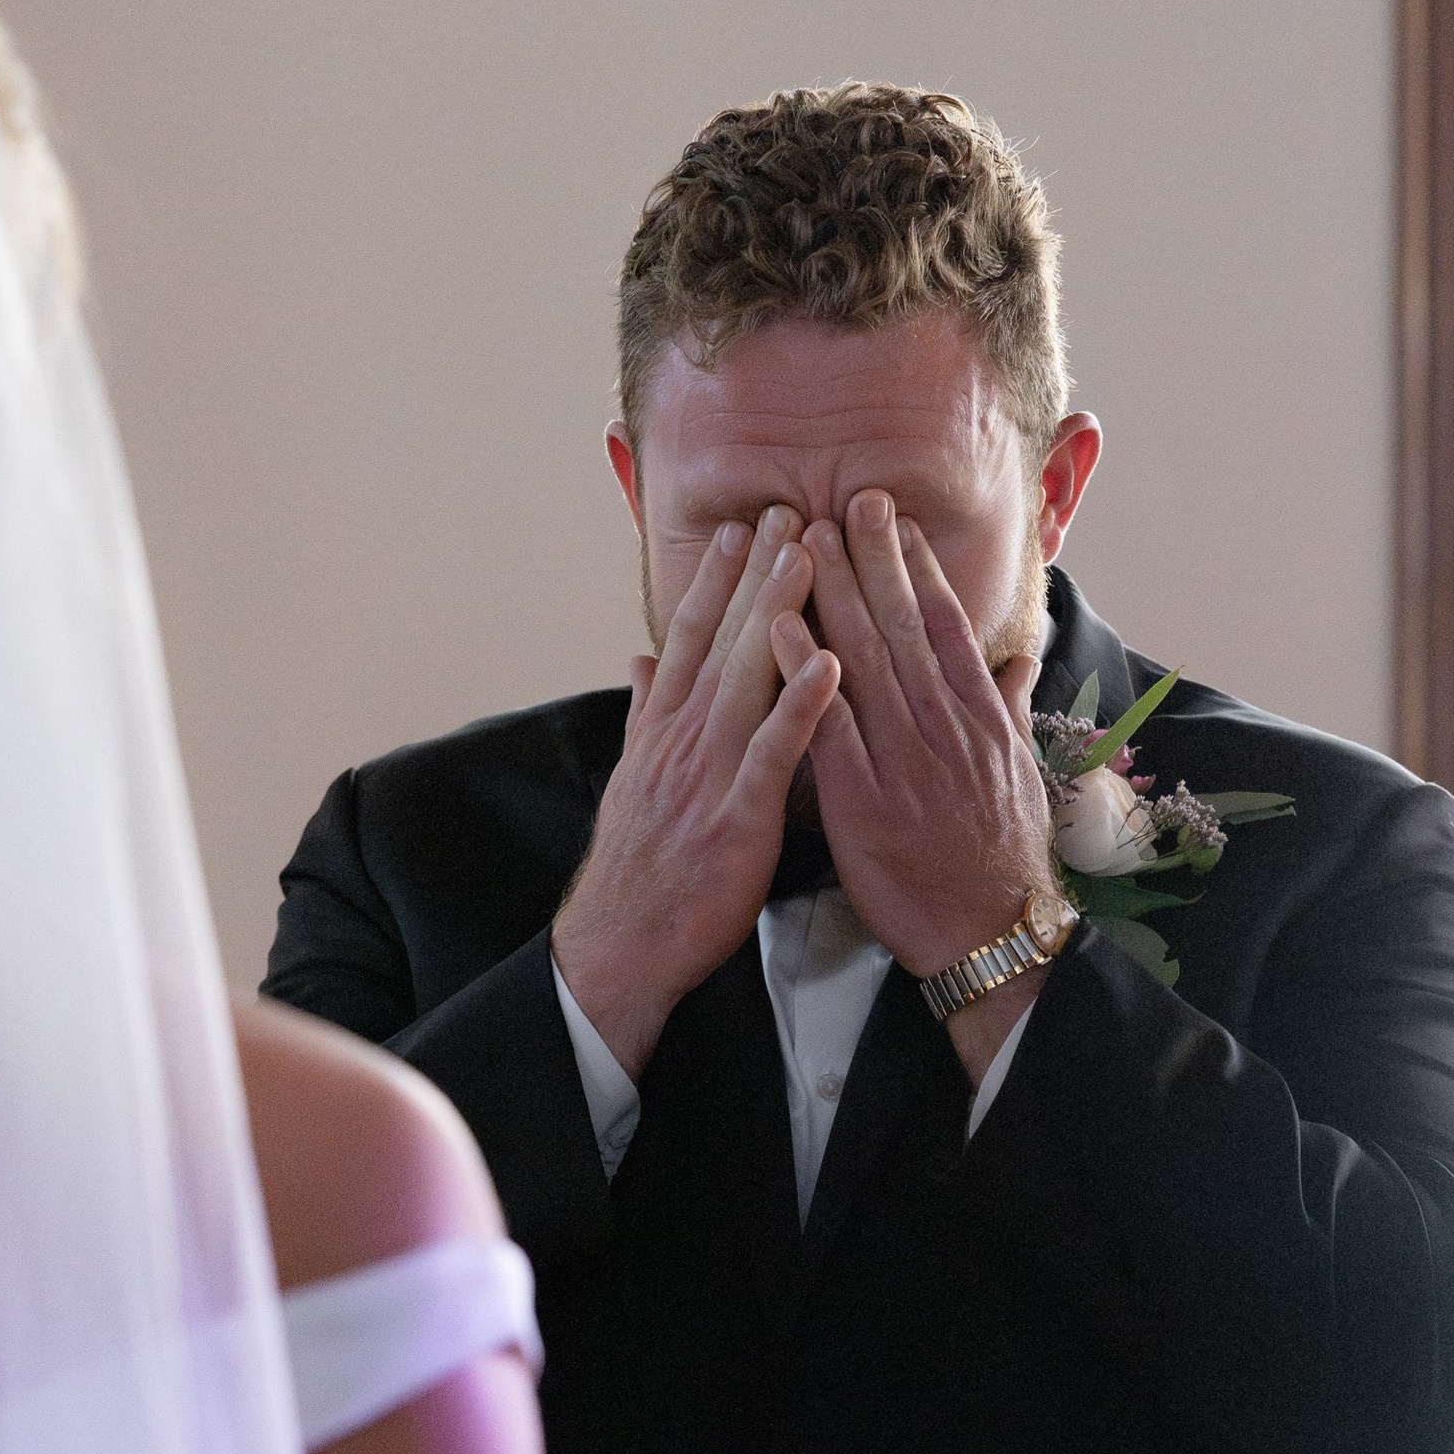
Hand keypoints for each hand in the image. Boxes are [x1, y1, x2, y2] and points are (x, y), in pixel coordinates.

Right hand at [553, 510, 840, 1076]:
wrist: (623, 943)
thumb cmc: (641, 868)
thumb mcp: (635, 779)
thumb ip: (644, 715)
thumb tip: (642, 661)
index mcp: (666, 729)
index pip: (694, 638)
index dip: (718, 579)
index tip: (743, 525)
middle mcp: (685, 737)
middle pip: (724, 640)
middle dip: (757, 573)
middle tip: (790, 510)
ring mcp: (710, 773)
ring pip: (748, 677)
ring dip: (778, 614)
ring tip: (810, 558)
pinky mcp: (738, 815)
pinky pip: (775, 752)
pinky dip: (802, 705)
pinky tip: (830, 663)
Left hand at [802, 496, 1054, 1081]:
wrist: (988, 933)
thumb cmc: (1000, 858)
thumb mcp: (1018, 774)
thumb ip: (1008, 708)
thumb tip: (1017, 657)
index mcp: (977, 717)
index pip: (943, 626)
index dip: (916, 568)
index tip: (892, 519)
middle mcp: (942, 725)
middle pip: (901, 626)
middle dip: (872, 558)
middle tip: (845, 499)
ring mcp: (902, 759)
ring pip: (863, 659)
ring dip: (832, 594)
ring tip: (805, 538)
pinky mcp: (861, 799)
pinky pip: (825, 724)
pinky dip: (801, 673)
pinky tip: (776, 628)